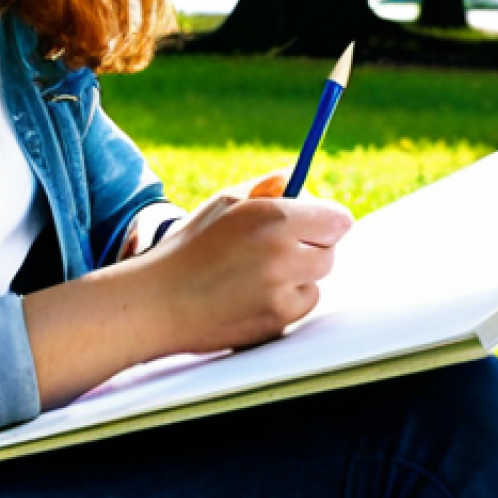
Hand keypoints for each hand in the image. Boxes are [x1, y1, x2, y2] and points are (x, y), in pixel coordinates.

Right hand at [140, 181, 352, 357]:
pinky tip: (252, 293)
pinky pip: (301, 305)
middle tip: (280, 243)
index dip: (326, 218)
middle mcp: (283, 254)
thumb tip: (296, 176)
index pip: (337, 218)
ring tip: (257, 270)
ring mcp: (282, 292)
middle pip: (331, 250)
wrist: (160, 300)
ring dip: (299, 274)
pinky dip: (287, 299)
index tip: (317, 219)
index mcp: (272, 218)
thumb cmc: (189, 246)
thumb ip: (267, 186)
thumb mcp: (223, 204)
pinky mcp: (279, 322)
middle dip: (311, 244)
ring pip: (317, 279)